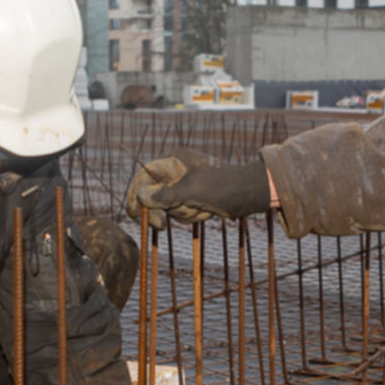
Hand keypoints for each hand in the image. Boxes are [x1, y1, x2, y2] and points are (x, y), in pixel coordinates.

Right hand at [126, 147, 270, 229]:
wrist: (250, 194)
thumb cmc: (223, 186)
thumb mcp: (193, 190)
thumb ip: (165, 194)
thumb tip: (141, 197)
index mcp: (173, 160)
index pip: (144, 176)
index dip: (135, 194)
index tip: (133, 213)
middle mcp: (175, 171)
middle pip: (152, 194)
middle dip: (162, 210)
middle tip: (161, 225)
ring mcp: (184, 186)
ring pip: (167, 207)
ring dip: (182, 214)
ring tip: (200, 209)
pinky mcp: (192, 199)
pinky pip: (180, 212)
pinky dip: (191, 216)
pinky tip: (205, 212)